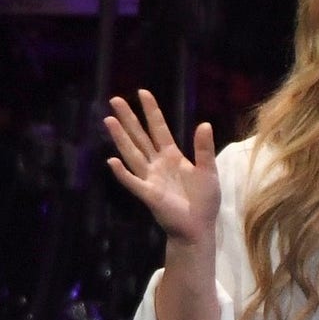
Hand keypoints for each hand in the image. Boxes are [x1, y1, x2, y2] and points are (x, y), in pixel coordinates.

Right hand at [103, 89, 219, 244]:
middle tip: (115, 99)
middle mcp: (158, 164)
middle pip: (140, 136)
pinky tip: (111, 161)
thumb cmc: (204, 200)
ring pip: (132, 153)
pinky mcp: (149, 194)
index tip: (142, 92)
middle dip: (129, 118)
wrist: (199, 227)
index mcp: (173, 156)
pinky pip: (133, 182)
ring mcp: (150, 178)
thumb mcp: (209, 171)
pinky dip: (122, 173)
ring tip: (109, 120)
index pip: (159, 128)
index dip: (151, 111)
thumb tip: (204, 124)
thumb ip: (204, 149)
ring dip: (121, 138)